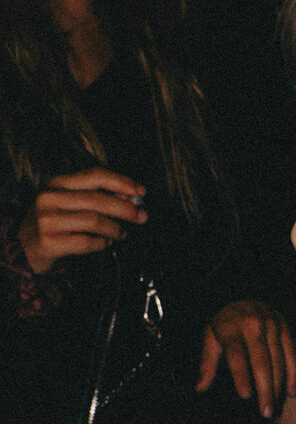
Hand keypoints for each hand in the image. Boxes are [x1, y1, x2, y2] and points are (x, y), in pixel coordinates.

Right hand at [17, 168, 146, 273]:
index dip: (121, 182)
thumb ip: (97, 196)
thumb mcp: (70, 202)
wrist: (24, 248)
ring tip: (123, 234)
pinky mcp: (48, 243)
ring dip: (115, 229)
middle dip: (126, 209)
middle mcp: (49, 198)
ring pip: (94, 221)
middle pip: (97, 199)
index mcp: (56, 183)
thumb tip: (131, 196)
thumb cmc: (55, 222)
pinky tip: (106, 243)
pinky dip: (102, 244)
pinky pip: (86, 242)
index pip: (95, 175)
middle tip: (142, 216)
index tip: (141, 191)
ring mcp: (46, 220)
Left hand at [197, 300, 295, 418]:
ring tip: (275, 406)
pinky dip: (294, 374)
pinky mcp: (286, 328)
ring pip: (279, 360)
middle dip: (265, 389)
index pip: (237, 354)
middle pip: (261, 361)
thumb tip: (200, 388)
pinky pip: (292, 354)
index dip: (241, 376)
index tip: (245, 396)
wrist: (244, 296)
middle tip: (266, 411)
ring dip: (279, 386)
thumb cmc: (225, 323)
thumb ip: (207, 364)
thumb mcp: (210, 338)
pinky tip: (292, 391)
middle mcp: (254, 324)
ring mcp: (273, 324)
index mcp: (231, 327)